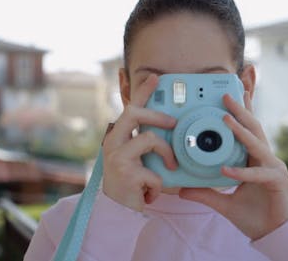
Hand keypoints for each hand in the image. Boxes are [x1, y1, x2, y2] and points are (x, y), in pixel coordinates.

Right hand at [102, 74, 177, 211]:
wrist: (116, 211)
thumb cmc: (131, 183)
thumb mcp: (138, 160)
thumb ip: (148, 145)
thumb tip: (171, 133)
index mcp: (118, 137)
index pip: (130, 108)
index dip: (143, 92)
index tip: (156, 77)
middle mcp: (113, 142)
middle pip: (133, 114)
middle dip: (157, 115)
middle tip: (174, 123)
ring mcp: (118, 157)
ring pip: (149, 139)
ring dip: (166, 152)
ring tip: (170, 166)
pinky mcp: (126, 173)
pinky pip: (154, 171)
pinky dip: (159, 183)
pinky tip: (151, 191)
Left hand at [179, 92, 287, 240]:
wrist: (275, 234)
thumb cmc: (255, 215)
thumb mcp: (224, 203)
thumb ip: (206, 194)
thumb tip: (183, 190)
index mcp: (254, 158)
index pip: (248, 130)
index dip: (243, 111)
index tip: (236, 92)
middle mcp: (264, 158)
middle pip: (253, 128)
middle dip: (241, 109)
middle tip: (226, 95)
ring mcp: (272, 167)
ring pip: (256, 144)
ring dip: (241, 131)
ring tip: (226, 117)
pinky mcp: (277, 181)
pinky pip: (257, 174)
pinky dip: (242, 172)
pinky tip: (226, 170)